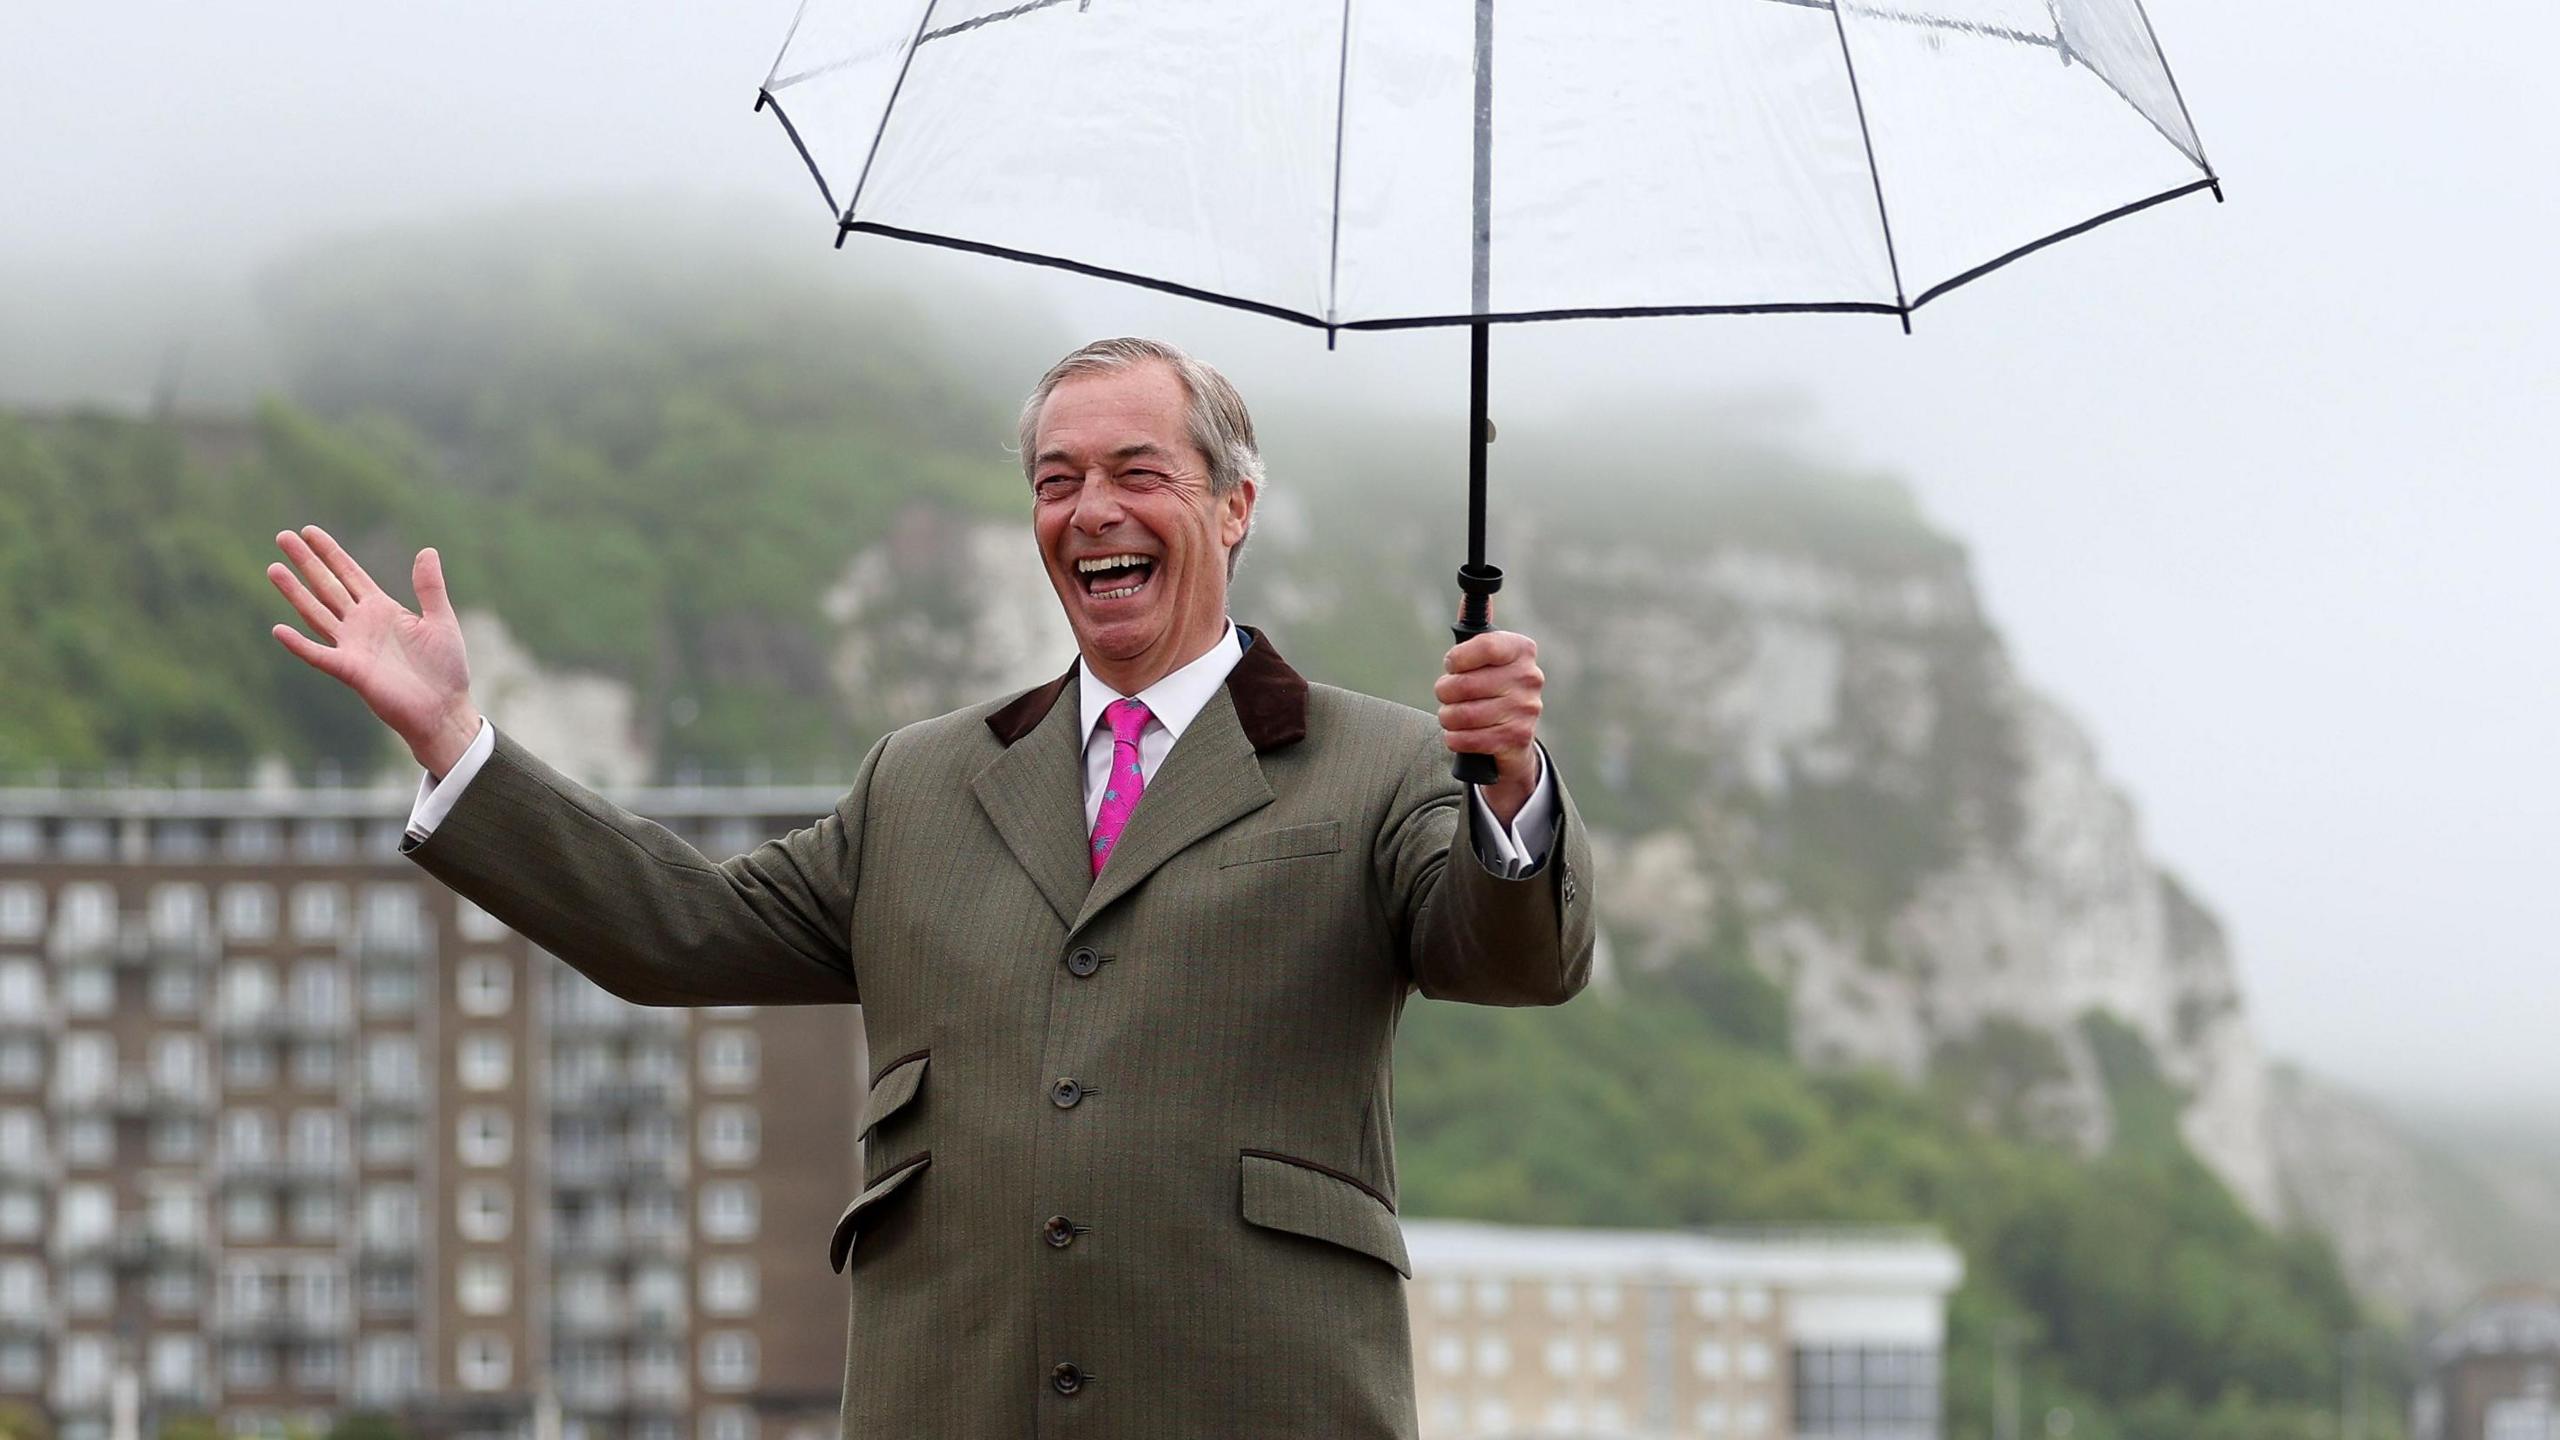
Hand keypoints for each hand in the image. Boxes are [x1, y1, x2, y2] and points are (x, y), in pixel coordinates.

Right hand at [267, 526, 481, 776]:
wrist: (444, 709)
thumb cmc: (445, 668)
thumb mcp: (440, 620)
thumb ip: (429, 587)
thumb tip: (427, 550)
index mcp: (382, 609)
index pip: (349, 574)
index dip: (330, 553)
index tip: (309, 531)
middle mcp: (361, 624)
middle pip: (327, 587)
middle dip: (306, 562)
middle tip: (282, 537)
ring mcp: (352, 647)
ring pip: (317, 613)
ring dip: (295, 593)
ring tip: (274, 568)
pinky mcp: (350, 671)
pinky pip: (320, 656)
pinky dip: (300, 644)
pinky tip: (279, 630)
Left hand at [1434, 630, 1543, 825]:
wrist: (1513, 735)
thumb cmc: (1491, 685)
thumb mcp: (1485, 655)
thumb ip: (1475, 625)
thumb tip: (1473, 588)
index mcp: (1521, 649)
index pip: (1485, 646)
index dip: (1458, 657)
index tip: (1451, 664)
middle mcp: (1530, 677)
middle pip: (1465, 684)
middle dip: (1445, 691)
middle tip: (1446, 694)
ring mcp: (1526, 709)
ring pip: (1463, 714)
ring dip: (1447, 717)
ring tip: (1451, 715)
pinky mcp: (1517, 738)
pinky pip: (1468, 739)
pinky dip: (1454, 738)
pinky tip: (1458, 734)